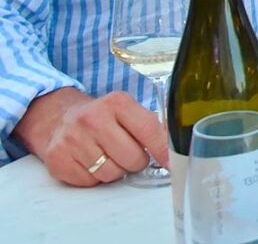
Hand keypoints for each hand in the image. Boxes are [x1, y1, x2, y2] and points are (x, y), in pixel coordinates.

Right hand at [13, 87, 167, 186]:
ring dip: (115, 170)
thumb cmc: (100, 117)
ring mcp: (73, 139)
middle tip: (128, 154)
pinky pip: (89, 182)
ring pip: (111, 174)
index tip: (170, 162)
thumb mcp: (125, 110)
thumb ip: (148, 125)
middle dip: (135, 161)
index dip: (163, 150)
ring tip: (107, 156)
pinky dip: (94, 177)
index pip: (149, 130)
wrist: (58, 118)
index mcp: (116, 103)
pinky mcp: (58, 159)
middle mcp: (93, 119)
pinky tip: (90, 162)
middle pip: (132, 158)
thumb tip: (170, 149)